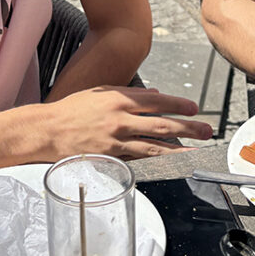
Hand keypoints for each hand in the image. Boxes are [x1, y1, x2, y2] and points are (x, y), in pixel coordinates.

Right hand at [48, 86, 213, 158]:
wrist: (48, 129)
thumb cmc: (73, 109)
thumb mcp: (101, 93)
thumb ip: (129, 93)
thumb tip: (154, 94)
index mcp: (119, 99)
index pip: (156, 101)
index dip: (177, 105)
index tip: (194, 108)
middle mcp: (120, 118)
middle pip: (161, 123)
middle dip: (187, 127)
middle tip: (206, 130)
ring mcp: (116, 139)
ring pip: (154, 144)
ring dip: (178, 148)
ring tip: (195, 151)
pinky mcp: (110, 156)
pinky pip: (138, 159)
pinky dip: (156, 161)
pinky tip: (168, 163)